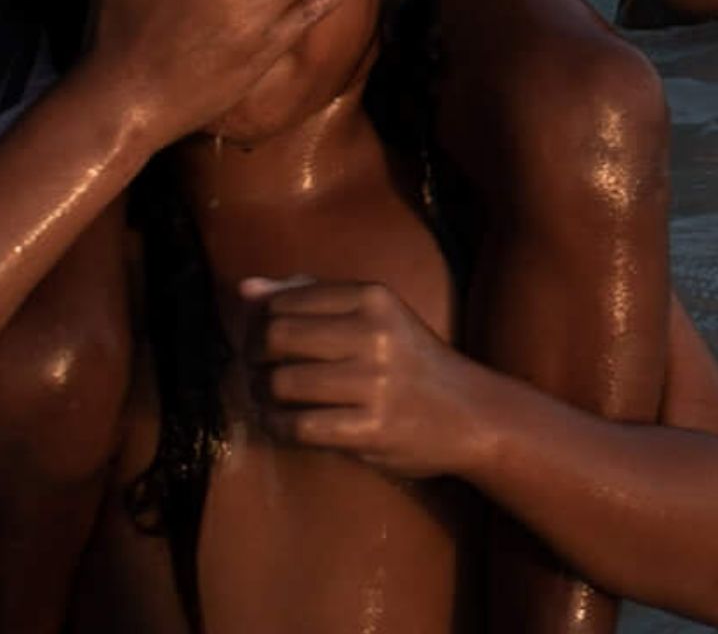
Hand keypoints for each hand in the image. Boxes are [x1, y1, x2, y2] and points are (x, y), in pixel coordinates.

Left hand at [241, 276, 491, 479]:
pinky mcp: (369, 428)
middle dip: (255, 359)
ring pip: (279, 383)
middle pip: (274, 338)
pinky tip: (287, 424)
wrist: (472, 414)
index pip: (283, 302)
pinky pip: (296, 426)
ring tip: (274, 399)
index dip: (259, 324)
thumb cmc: (412, 362)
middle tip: (263, 371)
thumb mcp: (375, 316)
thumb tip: (246, 289)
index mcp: (374, 298)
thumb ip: (313, 297)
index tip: (266, 342)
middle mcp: (375, 334)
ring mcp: (374, 383)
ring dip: (263, 396)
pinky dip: (278, 426)